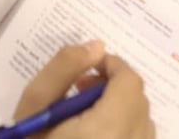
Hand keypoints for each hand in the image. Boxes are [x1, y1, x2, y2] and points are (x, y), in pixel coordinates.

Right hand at [14, 42, 154, 138]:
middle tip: (80, 89)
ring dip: (122, 109)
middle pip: (140, 101)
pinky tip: (93, 134)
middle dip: (114, 87)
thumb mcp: (35, 104)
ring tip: (85, 115)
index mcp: (107, 128)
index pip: (129, 82)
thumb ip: (64, 69)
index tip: (87, 67)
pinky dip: (125, 130)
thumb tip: (97, 47)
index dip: (112, 66)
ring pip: (143, 123)